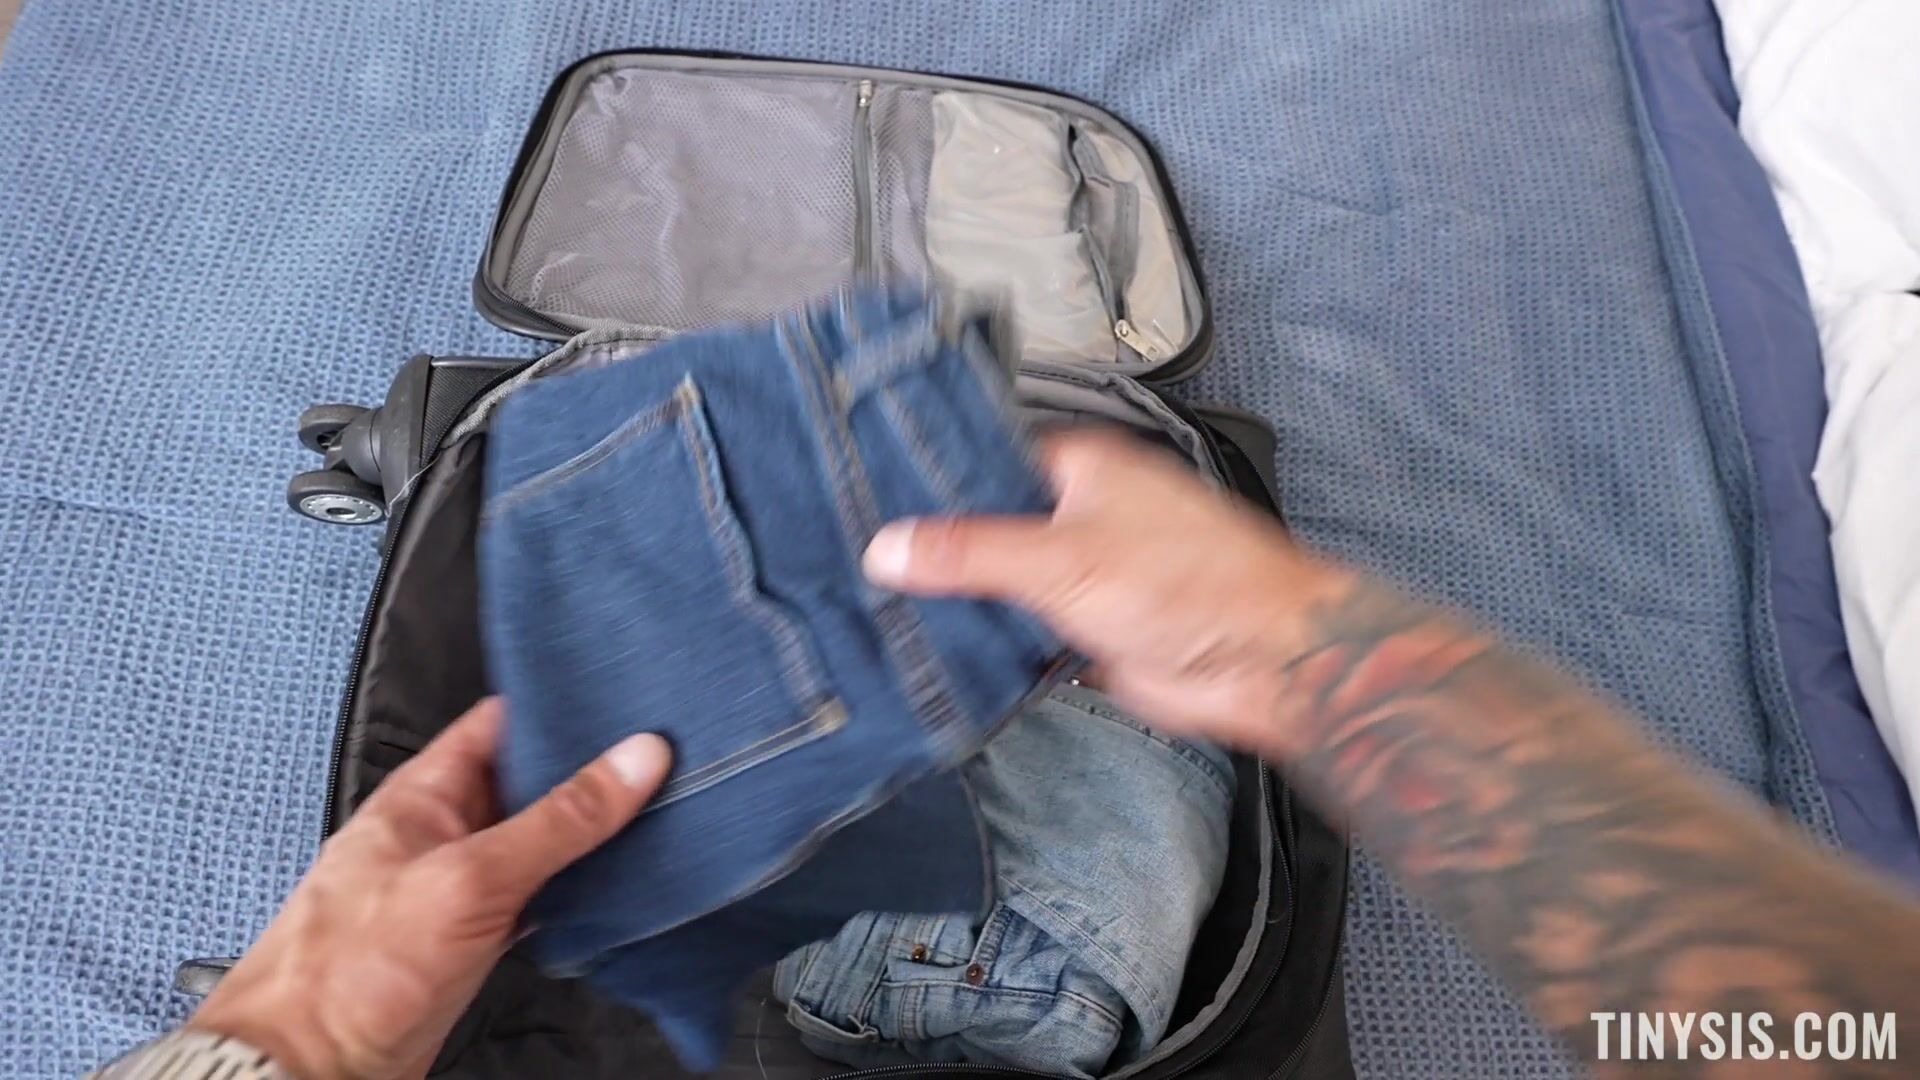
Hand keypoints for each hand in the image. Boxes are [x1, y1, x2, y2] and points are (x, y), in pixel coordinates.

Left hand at [189, 698, 670, 1079]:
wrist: (312, 1067)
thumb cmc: (351, 970)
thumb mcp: (471, 878)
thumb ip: (558, 821)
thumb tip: (632, 761)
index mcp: (425, 795)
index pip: (500, 724)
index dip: (557, 708)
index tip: (621, 704)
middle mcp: (443, 834)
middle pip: (527, 784)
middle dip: (586, 774)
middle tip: (657, 760)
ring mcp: (458, 888)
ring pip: (538, 844)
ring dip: (586, 836)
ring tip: (654, 815)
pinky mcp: (473, 938)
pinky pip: (537, 897)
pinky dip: (575, 891)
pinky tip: (614, 888)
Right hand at [862, 428, 1353, 755]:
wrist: (1265, 661)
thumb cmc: (1204, 585)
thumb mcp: (1062, 560)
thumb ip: (972, 553)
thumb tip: (894, 545)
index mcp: (1082, 468)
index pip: (986, 461)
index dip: (933, 483)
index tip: (872, 503)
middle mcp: (1084, 514)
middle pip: (993, 528)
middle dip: (945, 551)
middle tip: (875, 565)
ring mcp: (1089, 574)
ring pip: (1009, 585)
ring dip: (972, 604)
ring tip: (896, 611)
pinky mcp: (1093, 629)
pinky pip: (1030, 635)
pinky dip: (1000, 647)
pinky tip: (954, 657)